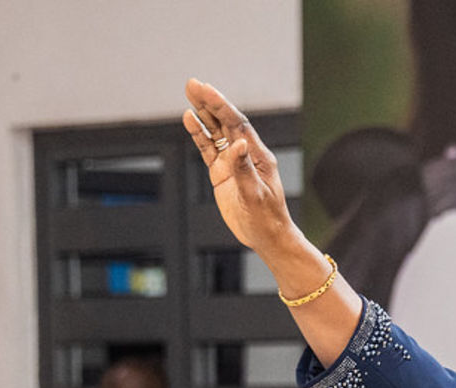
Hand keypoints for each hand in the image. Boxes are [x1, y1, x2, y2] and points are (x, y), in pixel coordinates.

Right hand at [183, 79, 300, 258]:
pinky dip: (199, 135)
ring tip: (189, 97)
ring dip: (203, 115)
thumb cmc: (266, 217)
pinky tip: (189, 121)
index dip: (220, 105)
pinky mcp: (222, 173)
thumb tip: (237, 143)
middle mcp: (244, 154)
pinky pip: (208, 149)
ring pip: (215, 132)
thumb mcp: (255, 194)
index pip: (236, 123)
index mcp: (256, 155)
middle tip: (192, 84)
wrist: (267, 236)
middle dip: (209, 102)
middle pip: (224, 121)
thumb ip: (244, 168)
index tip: (205, 89)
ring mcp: (232, 162)